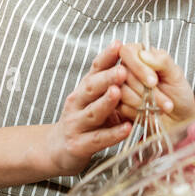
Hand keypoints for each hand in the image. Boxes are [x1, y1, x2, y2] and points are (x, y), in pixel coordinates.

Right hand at [41, 41, 131, 175]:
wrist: (58, 150)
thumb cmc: (84, 121)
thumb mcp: (96, 100)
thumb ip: (113, 85)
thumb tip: (136, 64)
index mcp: (84, 89)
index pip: (95, 69)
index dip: (106, 57)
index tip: (119, 45)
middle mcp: (77, 103)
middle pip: (91, 87)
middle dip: (107, 78)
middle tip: (122, 69)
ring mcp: (76, 124)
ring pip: (92, 112)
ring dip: (106, 102)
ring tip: (118, 93)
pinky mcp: (79, 145)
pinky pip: (98, 139)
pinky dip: (113, 134)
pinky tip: (127, 128)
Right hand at [115, 43, 194, 128]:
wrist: (179, 119)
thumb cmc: (179, 94)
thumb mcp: (176, 75)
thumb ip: (162, 61)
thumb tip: (143, 53)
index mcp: (141, 56)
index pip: (127, 52)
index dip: (138, 67)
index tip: (153, 81)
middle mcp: (129, 69)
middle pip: (124, 74)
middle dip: (146, 90)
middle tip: (164, 100)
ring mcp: (122, 87)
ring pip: (122, 91)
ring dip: (144, 101)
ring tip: (160, 107)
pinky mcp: (120, 104)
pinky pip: (122, 106)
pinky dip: (139, 111)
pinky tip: (150, 112)